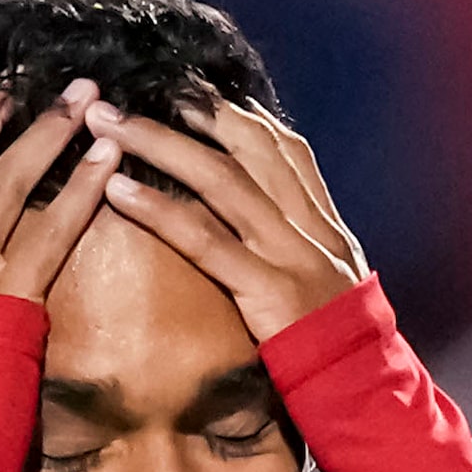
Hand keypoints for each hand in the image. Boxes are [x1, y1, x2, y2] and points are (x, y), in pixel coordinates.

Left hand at [89, 93, 370, 342]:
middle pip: (247, 146)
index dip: (237, 113)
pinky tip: (118, 190)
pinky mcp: (268, 288)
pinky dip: (159, 210)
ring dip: (158, 143)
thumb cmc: (338, 334)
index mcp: (321, 217)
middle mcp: (306, 223)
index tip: (193, 87)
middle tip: (136, 88)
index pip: (281, 146)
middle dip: (190, 111)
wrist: (364, 384)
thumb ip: (302, 237)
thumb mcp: (331, 273)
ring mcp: (289, 252)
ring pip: (221, 180)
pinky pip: (205, 240)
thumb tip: (267, 211)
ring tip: (107, 124)